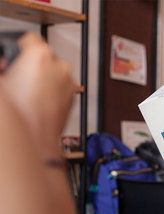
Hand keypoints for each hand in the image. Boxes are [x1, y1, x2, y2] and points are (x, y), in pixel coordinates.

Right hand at [0, 33, 76, 156]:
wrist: (35, 140)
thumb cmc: (19, 114)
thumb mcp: (1, 82)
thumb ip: (3, 66)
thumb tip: (5, 66)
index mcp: (40, 55)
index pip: (30, 39)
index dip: (18, 47)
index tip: (13, 56)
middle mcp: (60, 67)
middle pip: (43, 57)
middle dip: (30, 65)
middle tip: (17, 78)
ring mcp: (69, 83)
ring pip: (53, 73)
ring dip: (42, 78)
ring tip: (27, 93)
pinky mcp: (72, 98)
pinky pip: (60, 87)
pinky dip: (51, 90)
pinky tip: (37, 102)